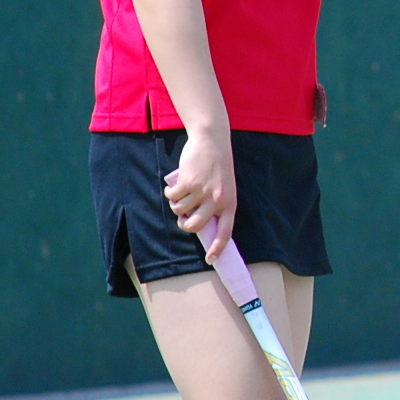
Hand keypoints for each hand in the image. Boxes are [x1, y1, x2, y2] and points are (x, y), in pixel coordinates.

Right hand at [164, 128, 238, 261]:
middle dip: (184, 224)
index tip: (211, 260)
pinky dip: (170, 192)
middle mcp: (217, 199)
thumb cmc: (217, 165)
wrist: (212, 140)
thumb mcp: (223, 186)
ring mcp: (202, 191)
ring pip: (179, 210)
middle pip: (194, 226)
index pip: (225, 231)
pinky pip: (172, 197)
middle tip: (182, 216)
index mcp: (229, 203)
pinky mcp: (188, 182)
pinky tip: (174, 185)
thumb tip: (194, 221)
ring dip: (176, 203)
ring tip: (181, 192)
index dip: (218, 248)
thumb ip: (213, 203)